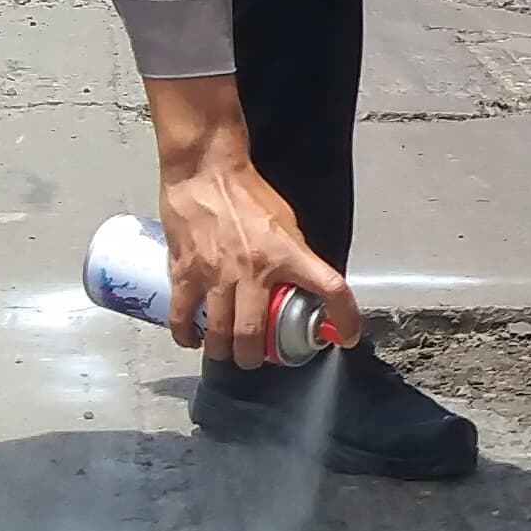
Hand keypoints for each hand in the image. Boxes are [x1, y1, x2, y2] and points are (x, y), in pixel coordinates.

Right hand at [150, 80, 359, 364]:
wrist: (206, 171)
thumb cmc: (247, 192)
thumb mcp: (286, 222)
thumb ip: (294, 254)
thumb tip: (301, 284)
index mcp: (287, 254)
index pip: (330, 289)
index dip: (345, 318)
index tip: (347, 336)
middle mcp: (254, 270)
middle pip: (256, 333)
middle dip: (256, 356)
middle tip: (255, 358)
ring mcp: (216, 274)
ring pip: (220, 332)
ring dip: (223, 350)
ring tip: (226, 352)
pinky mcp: (185, 271)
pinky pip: (182, 315)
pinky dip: (186, 335)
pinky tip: (192, 339)